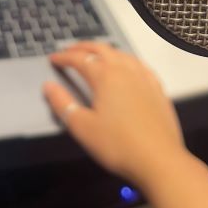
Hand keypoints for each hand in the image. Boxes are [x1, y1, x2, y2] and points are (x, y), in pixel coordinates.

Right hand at [43, 42, 186, 192]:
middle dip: (83, 47)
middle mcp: (126, 71)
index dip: (64, 57)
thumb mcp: (82, 127)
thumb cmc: (119, 145)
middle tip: (70, 50)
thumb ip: (63, 103)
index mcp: (105, 77)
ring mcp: (145, 78)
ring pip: (122, 54)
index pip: (80, 59)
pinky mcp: (158, 89)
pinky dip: (127, 60)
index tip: (54, 59)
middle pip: (101, 49)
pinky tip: (128, 67)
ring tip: (95, 55)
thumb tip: (49, 87)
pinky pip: (140, 65)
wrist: (159, 160)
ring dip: (105, 50)